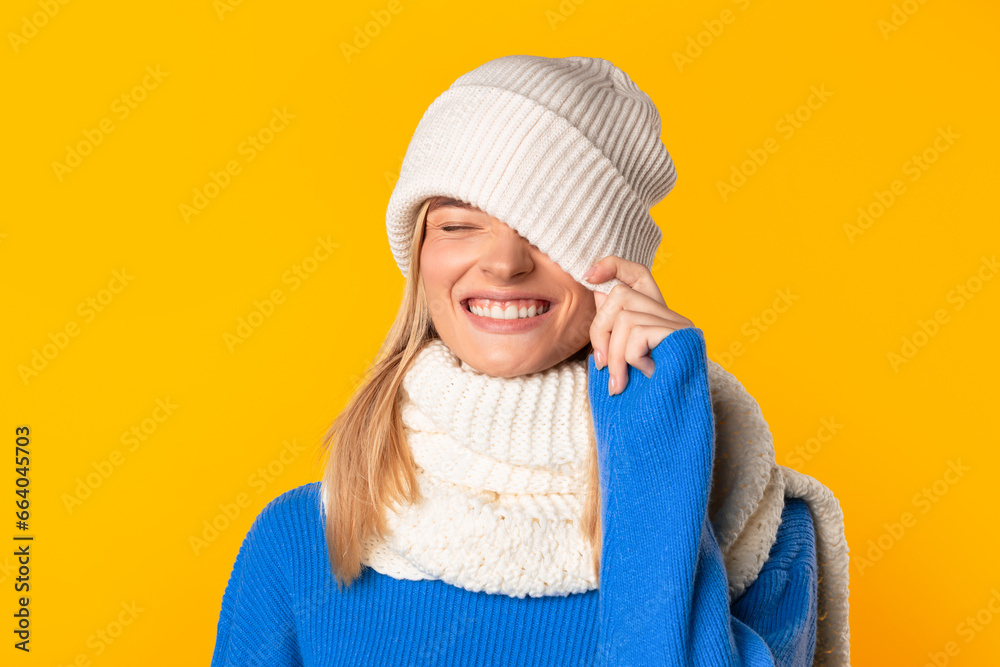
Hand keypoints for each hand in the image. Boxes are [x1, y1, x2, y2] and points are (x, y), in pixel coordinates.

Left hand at [584, 256, 694, 395]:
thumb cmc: (645, 397)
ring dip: (614, 354)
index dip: (613, 265)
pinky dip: (631, 358)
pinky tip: (644, 375)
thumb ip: (612, 329)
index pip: (637, 273)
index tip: (588, 276)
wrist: (672, 424)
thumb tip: (599, 294)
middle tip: (601, 365)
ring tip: (618, 383)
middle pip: (620, 294)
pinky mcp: (681, 335)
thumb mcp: (621, 358)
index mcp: (655, 316)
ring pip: (624, 316)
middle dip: (599, 329)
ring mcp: (678, 323)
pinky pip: (638, 333)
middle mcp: (670, 314)